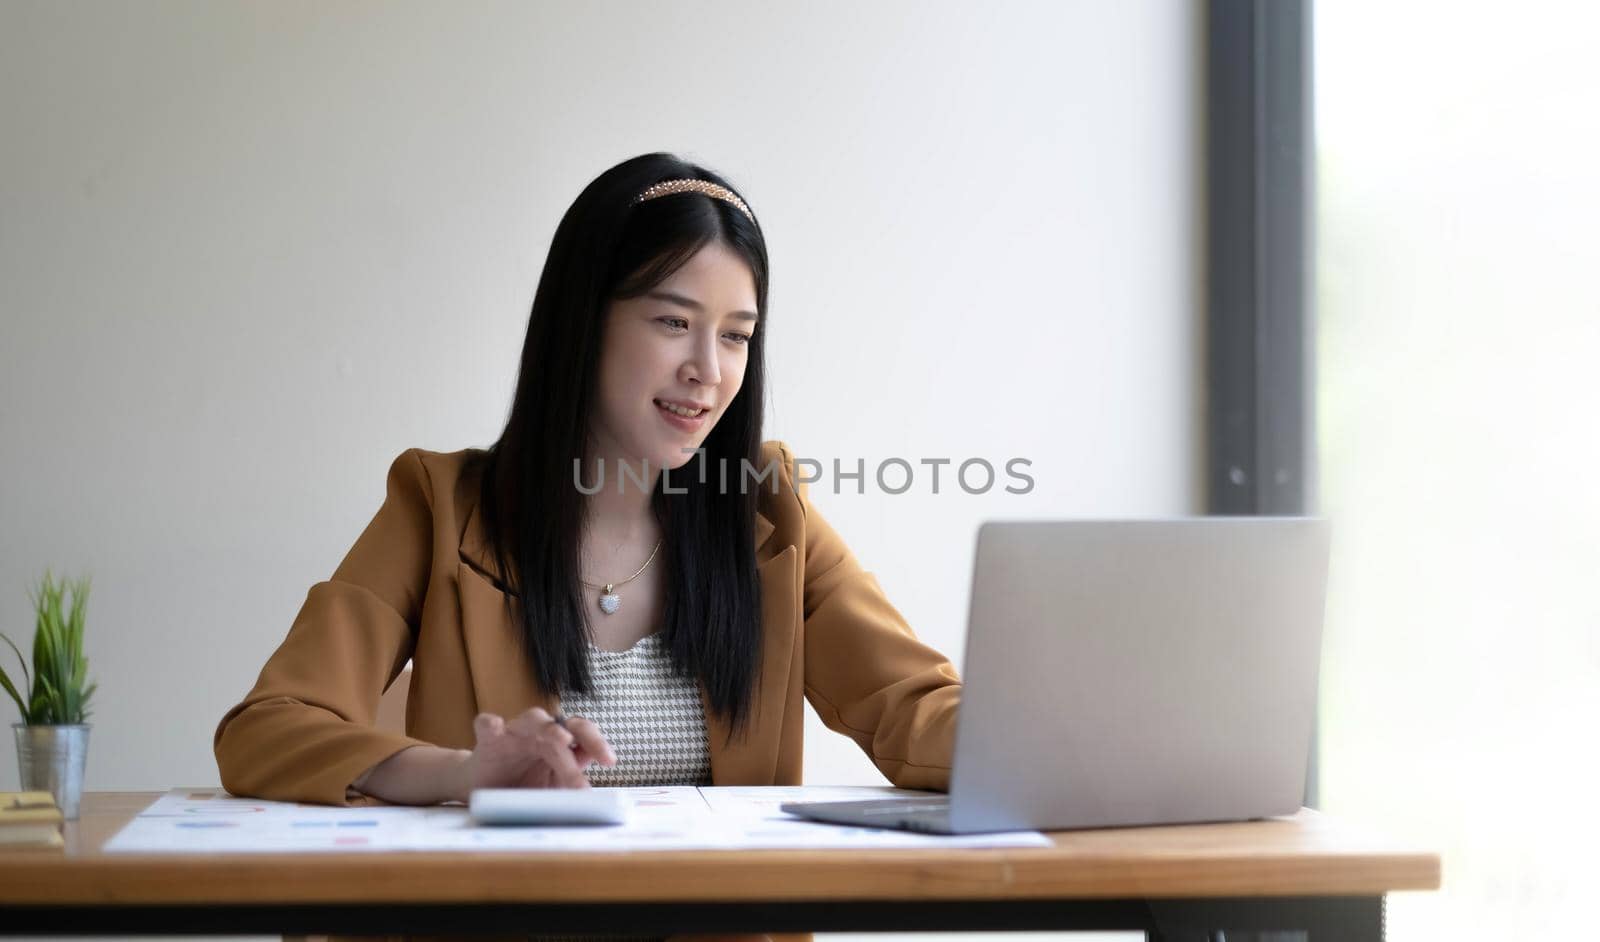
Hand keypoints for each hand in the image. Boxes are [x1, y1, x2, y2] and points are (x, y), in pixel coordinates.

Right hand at [464, 707, 615, 793]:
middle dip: (578, 745)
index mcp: (558, 745)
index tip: (610, 762)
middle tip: (591, 765)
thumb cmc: (521, 788)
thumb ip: (568, 781)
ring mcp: (514, 735)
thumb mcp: (550, 789)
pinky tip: (494, 726)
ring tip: (562, 739)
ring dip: (549, 727)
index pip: (583, 734)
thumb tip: (590, 782)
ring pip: (533, 718)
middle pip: (563, 726)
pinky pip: (487, 725)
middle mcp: (539, 734)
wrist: (483, 792)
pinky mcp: (488, 742)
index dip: (598, 744)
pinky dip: (490, 723)